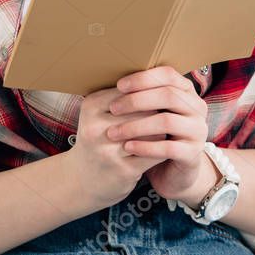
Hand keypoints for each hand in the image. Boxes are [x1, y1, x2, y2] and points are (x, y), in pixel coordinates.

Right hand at [65, 83, 172, 208]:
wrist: (83, 180)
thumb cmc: (97, 139)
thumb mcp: (98, 114)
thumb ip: (121, 97)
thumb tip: (156, 75)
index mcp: (90, 106)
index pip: (132, 92)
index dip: (149, 94)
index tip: (159, 96)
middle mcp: (95, 128)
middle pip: (144, 112)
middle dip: (159, 113)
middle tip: (170, 113)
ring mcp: (107, 151)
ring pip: (152, 133)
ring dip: (163, 132)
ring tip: (168, 130)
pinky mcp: (122, 171)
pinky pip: (153, 154)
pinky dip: (162, 150)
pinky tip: (164, 148)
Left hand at [107, 65, 209, 200]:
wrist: (175, 171)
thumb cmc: (157, 134)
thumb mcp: (152, 111)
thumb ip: (142, 94)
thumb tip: (113, 80)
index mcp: (187, 91)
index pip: (168, 74)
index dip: (143, 78)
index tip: (119, 86)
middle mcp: (197, 108)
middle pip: (168, 95)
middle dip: (136, 101)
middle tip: (113, 109)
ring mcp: (197, 131)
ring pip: (167, 121)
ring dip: (136, 126)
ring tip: (114, 132)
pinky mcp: (193, 154)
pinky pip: (168, 148)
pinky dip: (145, 147)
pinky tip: (127, 147)